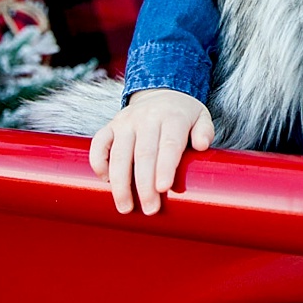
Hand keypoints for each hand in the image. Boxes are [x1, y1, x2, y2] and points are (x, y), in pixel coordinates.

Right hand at [89, 88, 213, 215]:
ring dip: (121, 183)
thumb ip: (204, 131)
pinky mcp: (110, 126)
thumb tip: (201, 145)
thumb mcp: (201, 117)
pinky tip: (105, 181)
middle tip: (150, 209)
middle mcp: (147, 118)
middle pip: (143, 153)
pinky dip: (99, 162)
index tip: (163, 188)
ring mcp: (126, 122)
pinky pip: (99, 144)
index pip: (168, 144)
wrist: (160, 93)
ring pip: (119, 153)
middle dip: (144, 184)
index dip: (164, 166)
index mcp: (172, 117)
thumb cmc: (182, 116)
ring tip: (125, 207)